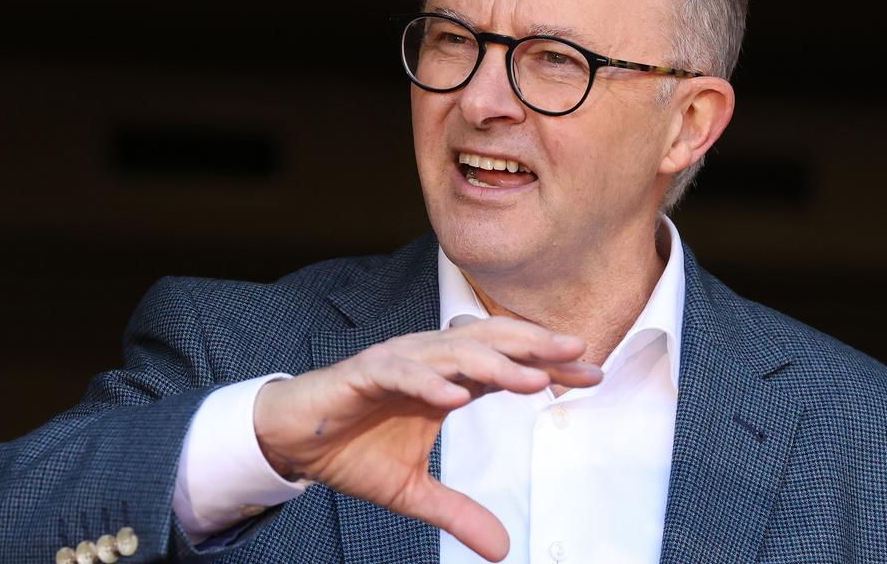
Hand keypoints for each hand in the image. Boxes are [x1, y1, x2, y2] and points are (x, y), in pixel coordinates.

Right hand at [252, 316, 601, 561]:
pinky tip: (454, 395)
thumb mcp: (414, 492)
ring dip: (493, 362)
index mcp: (447, 379)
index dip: (549, 367)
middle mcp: (429, 360)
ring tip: (531, 378)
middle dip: (535, 346)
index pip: (508, 365)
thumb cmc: (354, 451)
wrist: (293, 441)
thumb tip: (503, 550)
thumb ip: (459, 512)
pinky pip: (400, 371)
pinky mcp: (363, 372)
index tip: (593, 375)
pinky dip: (428, 380)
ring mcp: (398, 361)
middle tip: (578, 352)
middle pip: (490, 343)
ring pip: (452, 351)